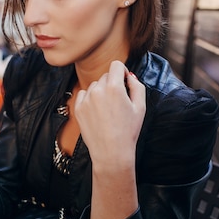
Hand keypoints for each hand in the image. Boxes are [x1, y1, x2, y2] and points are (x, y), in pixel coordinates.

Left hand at [74, 60, 145, 218]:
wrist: (111, 152)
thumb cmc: (128, 131)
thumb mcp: (140, 107)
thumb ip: (137, 86)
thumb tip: (129, 75)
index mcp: (115, 87)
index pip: (116, 65)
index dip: (122, 71)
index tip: (124, 81)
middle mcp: (98, 90)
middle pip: (106, 76)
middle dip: (113, 84)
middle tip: (118, 102)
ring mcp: (86, 99)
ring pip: (95, 85)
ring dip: (101, 92)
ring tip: (108, 111)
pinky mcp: (78, 108)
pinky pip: (84, 94)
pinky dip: (90, 99)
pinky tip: (97, 112)